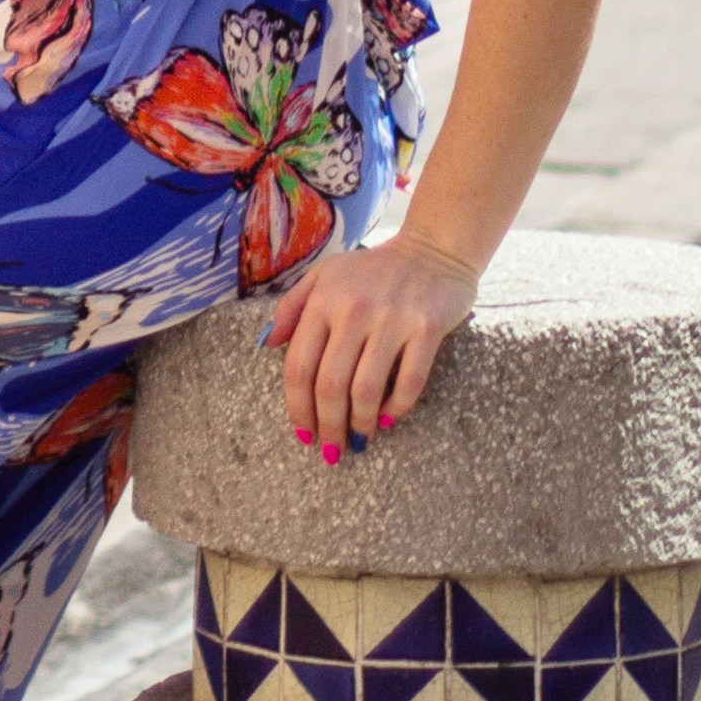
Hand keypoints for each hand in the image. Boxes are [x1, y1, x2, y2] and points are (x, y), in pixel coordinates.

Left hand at [261, 232, 482, 464]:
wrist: (434, 249)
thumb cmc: (373, 269)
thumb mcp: (325, 275)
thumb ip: (293, 306)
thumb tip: (266, 344)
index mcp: (323, 300)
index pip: (299, 367)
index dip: (297, 409)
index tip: (303, 434)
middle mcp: (354, 309)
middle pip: (330, 386)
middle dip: (327, 427)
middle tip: (331, 451)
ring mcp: (392, 319)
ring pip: (366, 389)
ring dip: (359, 424)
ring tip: (358, 442)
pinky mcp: (426, 328)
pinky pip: (409, 381)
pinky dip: (396, 408)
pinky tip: (387, 420)